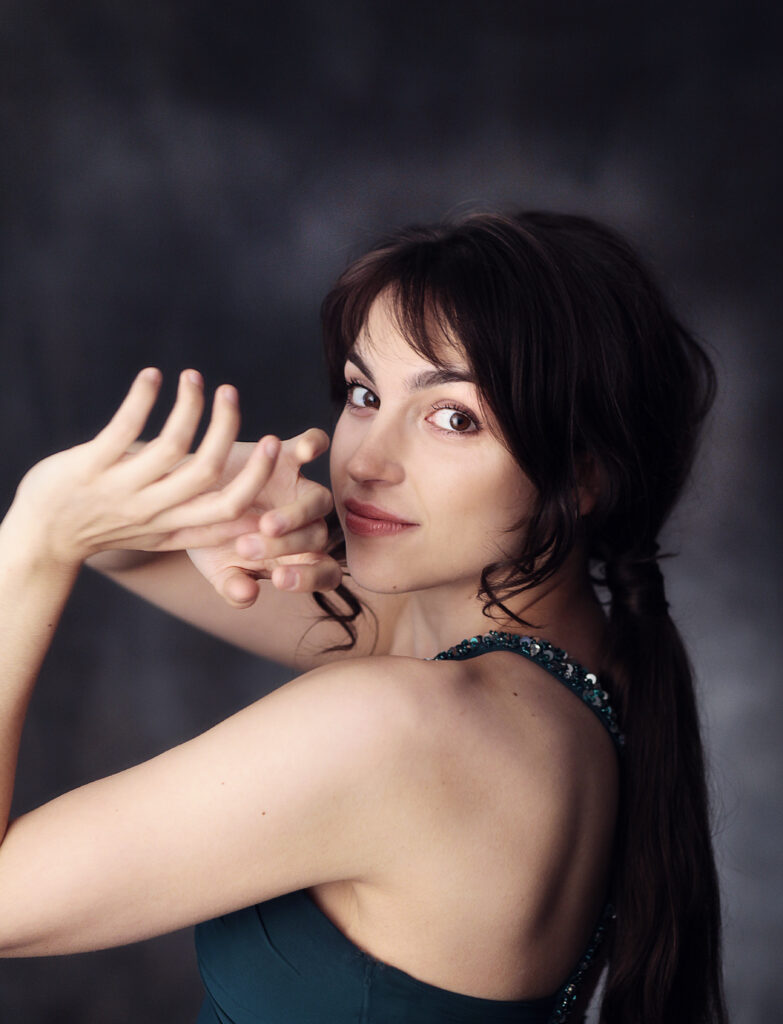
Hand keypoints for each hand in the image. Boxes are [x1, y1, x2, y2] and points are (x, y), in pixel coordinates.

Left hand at [5, 369, 286, 570]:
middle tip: (231, 393)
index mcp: (175, 526)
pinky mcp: (89, 468)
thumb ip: (199, 524)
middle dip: (227, 428)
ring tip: (193, 378)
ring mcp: (120, 490)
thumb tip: (248, 516)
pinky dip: (143, 397)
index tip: (275, 444)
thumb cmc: (104, 528)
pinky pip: (123, 429)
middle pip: (207, 472)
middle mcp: (153, 510)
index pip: (229, 508)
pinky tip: (152, 376)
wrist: (40, 538)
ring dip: (189, 404)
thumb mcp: (157, 536)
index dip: (257, 477)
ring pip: (172, 446)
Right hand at [186, 430, 343, 607]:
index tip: (278, 579)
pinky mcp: (286, 456)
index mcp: (296, 556)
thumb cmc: (208, 540)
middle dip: (287, 545)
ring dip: (298, 514)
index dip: (309, 578)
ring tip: (267, 524)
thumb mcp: (215, 568)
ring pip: (318, 500)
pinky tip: (305, 451)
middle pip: (317, 536)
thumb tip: (247, 596)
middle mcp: (305, 523)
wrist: (185, 499)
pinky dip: (314, 444)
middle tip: (248, 548)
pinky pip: (312, 444)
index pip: (324, 572)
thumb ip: (233, 587)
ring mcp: (298, 488)